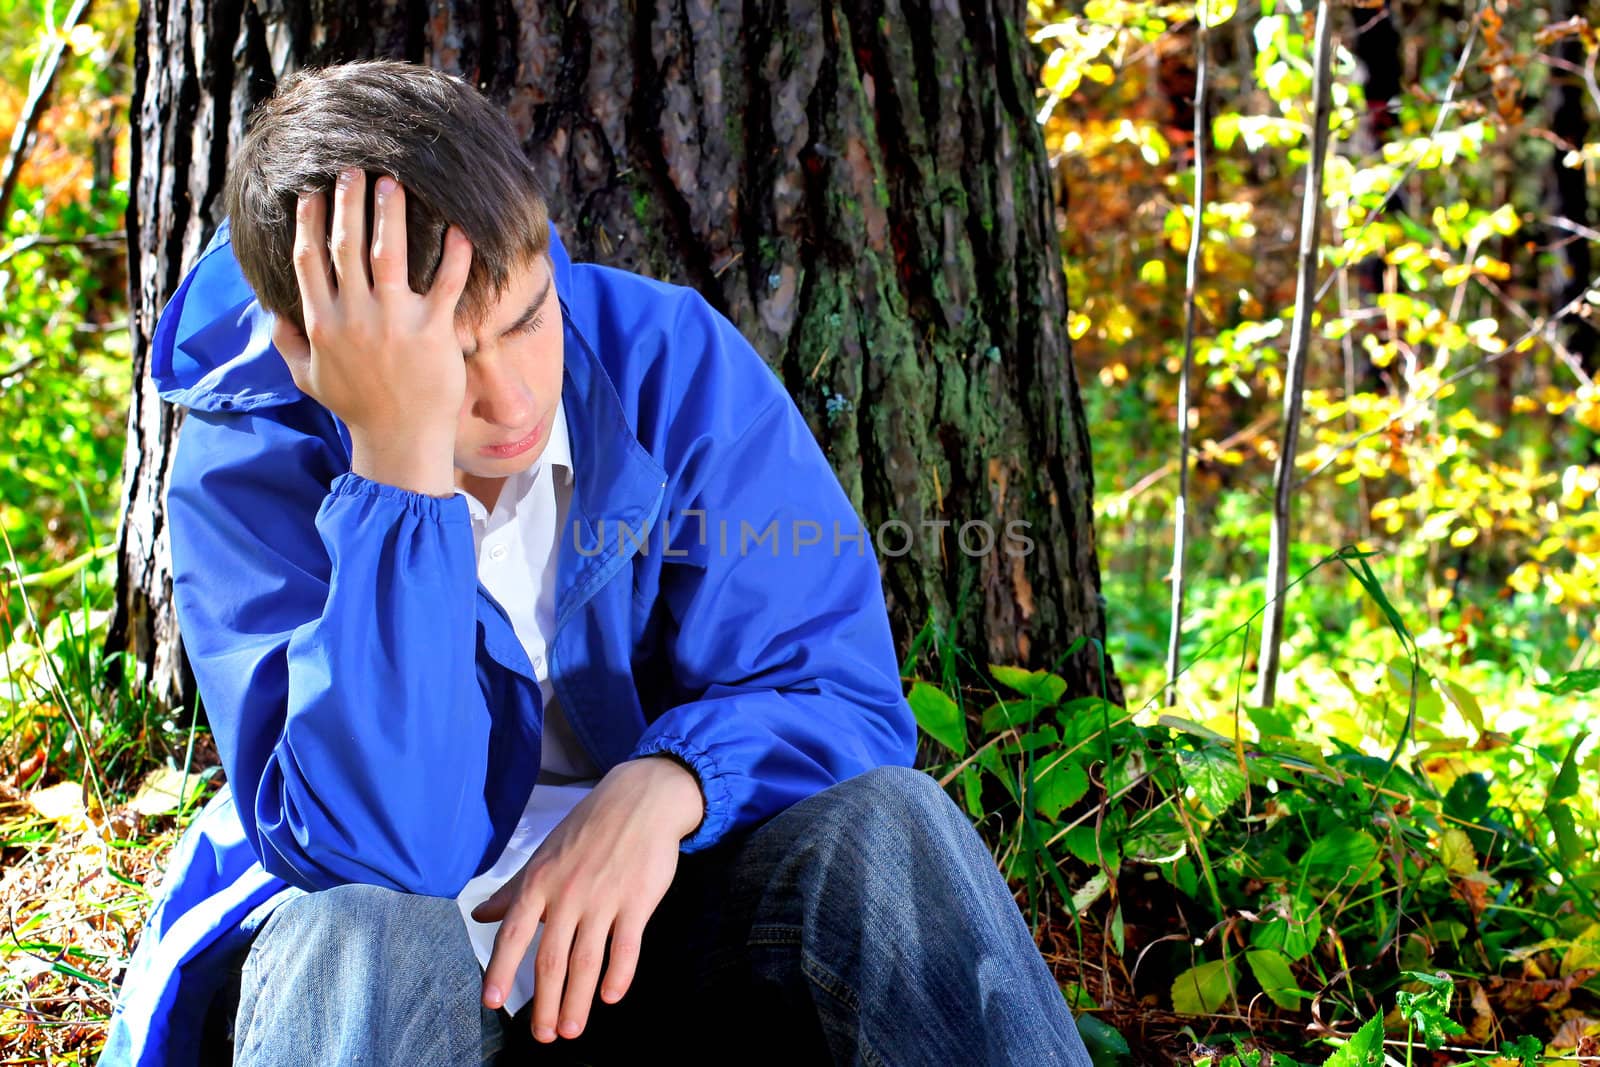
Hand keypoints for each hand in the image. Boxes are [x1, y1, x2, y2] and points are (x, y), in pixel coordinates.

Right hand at [270, 168, 471, 495]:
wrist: (400, 443)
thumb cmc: (357, 410)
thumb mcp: (310, 378)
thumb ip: (290, 343)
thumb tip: (274, 314)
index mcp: (323, 323)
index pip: (309, 260)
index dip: (309, 221)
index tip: (312, 192)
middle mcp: (355, 317)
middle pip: (346, 245)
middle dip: (348, 202)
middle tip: (354, 169)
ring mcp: (394, 323)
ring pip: (389, 254)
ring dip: (391, 213)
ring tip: (394, 181)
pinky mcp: (432, 333)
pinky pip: (445, 285)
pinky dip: (453, 255)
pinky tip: (458, 227)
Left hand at [470, 756, 704, 1042]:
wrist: (640, 799)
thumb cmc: (588, 829)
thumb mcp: (544, 855)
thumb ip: (512, 890)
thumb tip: (479, 916)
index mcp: (540, 881)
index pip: (514, 932)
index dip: (501, 969)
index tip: (492, 1002)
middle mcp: (568, 893)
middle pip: (551, 958)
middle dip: (544, 1002)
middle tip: (541, 1036)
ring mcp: (604, 898)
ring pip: (587, 959)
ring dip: (578, 1000)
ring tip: (570, 1030)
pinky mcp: (638, 900)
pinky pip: (627, 945)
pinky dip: (620, 974)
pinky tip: (611, 997)